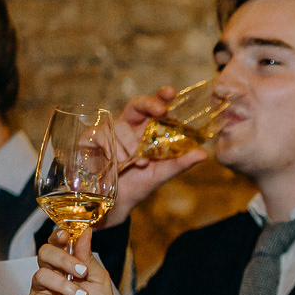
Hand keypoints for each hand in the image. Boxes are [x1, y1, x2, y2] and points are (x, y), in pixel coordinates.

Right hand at [22, 229, 115, 294]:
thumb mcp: (99, 281)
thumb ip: (88, 258)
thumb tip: (85, 232)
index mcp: (67, 264)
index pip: (56, 243)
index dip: (58, 236)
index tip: (66, 236)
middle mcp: (51, 274)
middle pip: (44, 253)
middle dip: (63, 259)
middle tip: (81, 272)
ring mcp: (40, 291)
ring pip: (41, 276)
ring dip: (64, 286)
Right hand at [103, 87, 207, 227]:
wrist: (118, 201)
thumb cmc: (140, 182)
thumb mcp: (162, 173)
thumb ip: (181, 162)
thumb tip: (204, 153)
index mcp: (147, 129)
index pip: (154, 107)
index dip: (161, 96)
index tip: (171, 92)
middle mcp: (129, 126)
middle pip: (136, 104)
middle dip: (148, 104)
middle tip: (161, 111)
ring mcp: (109, 131)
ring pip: (120, 125)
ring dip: (130, 143)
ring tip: (137, 162)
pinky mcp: (90, 139)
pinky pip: (101, 135)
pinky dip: (112, 149)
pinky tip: (118, 161)